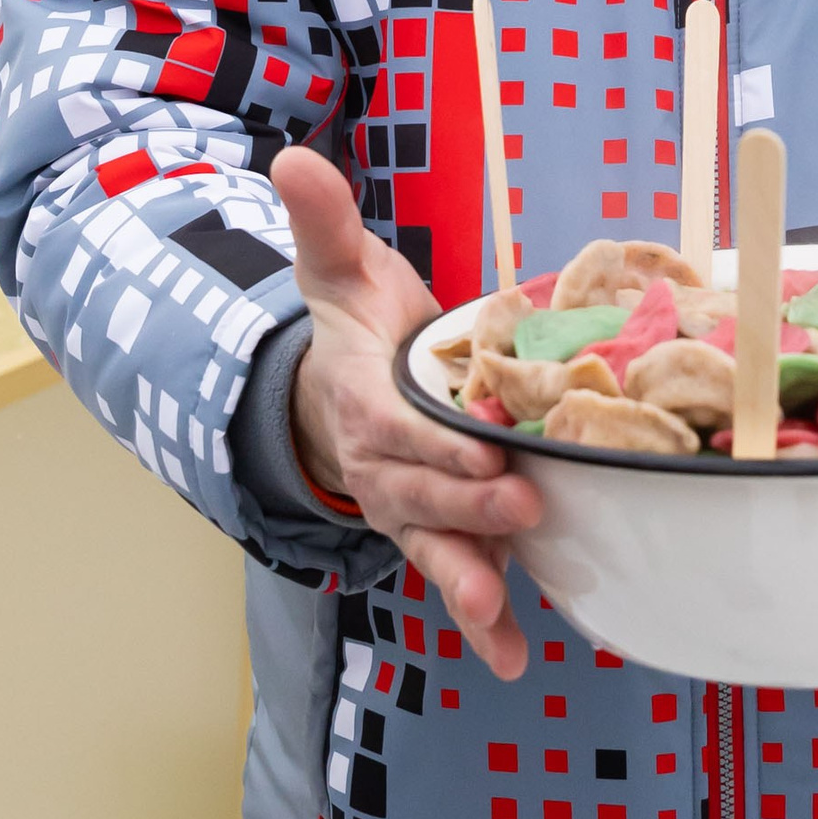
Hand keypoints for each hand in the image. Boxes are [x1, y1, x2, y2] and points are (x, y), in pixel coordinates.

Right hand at [270, 147, 540, 678]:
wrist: (335, 396)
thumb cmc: (357, 331)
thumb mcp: (339, 273)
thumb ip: (324, 222)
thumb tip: (293, 158)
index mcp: (364, 402)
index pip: (394, 427)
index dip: (434, 443)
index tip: (482, 449)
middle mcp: (384, 468)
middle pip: (424, 493)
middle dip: (470, 505)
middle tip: (524, 505)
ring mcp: (411, 512)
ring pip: (437, 550)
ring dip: (469, 581)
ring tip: (497, 610)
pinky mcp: (441, 539)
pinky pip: (457, 587)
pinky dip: (484, 629)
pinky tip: (516, 660)